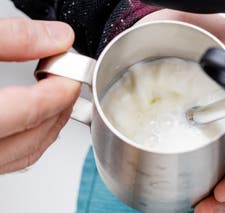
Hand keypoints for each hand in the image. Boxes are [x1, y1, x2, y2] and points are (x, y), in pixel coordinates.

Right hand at [0, 18, 79, 173]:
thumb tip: (58, 36)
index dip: (56, 94)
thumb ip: (12, 39)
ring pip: (25, 153)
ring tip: (59, 99)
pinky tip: (39, 119)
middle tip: (68, 86)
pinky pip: (14, 158)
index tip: (71, 78)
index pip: (25, 112)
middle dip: (58, 109)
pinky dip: (34, 138)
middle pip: (31, 136)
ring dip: (50, 126)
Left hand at [138, 10, 224, 211]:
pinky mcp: (203, 134)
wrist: (147, 39)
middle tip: (208, 207)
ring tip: (203, 208)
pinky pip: (219, 163)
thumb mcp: (194, 23)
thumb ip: (222, 37)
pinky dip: (215, 184)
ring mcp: (220, 126)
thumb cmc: (168, 30)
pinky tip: (201, 192)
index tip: (223, 188)